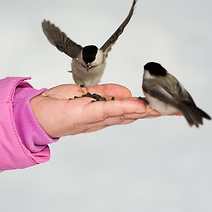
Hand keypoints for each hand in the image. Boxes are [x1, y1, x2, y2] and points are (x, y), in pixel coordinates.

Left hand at [30, 84, 160, 137]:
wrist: (36, 113)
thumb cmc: (59, 103)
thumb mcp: (85, 93)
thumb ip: (106, 92)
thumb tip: (126, 93)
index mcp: (102, 113)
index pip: (129, 110)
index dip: (147, 108)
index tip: (165, 106)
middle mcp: (102, 118)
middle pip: (132, 115)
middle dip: (154, 112)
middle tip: (175, 110)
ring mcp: (95, 117)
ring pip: (125, 114)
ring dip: (146, 111)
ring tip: (166, 109)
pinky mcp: (86, 114)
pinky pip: (109, 109)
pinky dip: (125, 107)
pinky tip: (139, 106)